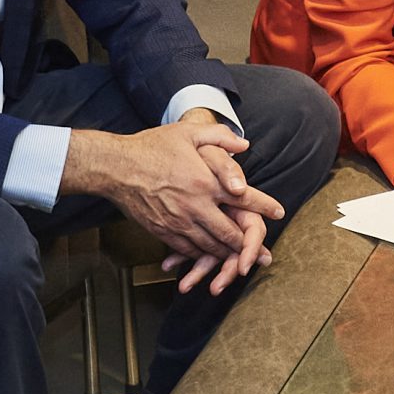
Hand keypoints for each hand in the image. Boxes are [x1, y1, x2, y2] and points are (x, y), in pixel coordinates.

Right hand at [70, 116, 280, 295]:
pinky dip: (201, 254)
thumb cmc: (151, 146)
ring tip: (240, 260)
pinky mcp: (162, 231)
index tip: (279, 212)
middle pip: (230, 233)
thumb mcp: (188, 132)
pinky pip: (187, 249)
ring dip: (227, 255)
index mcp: (206, 182)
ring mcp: (178, 222)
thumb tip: (244, 144)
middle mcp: (196, 206)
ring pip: (210, 246)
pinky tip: (208, 255)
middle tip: (263, 253)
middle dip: (249, 245)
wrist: (114, 167)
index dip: (265, 206)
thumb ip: (219, 136)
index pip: (245, 198)